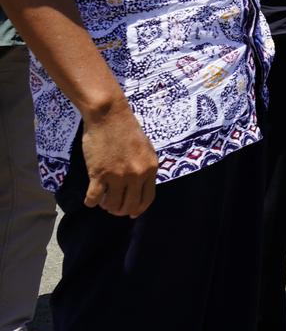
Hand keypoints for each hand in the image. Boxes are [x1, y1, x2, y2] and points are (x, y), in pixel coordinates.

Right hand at [80, 97, 158, 217]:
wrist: (109, 115)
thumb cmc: (126, 129)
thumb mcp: (145, 149)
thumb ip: (144, 168)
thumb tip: (140, 186)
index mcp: (150, 168)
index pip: (147, 199)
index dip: (138, 209)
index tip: (131, 214)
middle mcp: (137, 175)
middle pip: (130, 205)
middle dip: (121, 210)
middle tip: (113, 207)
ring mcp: (118, 176)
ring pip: (112, 205)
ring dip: (106, 206)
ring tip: (102, 200)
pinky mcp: (99, 174)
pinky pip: (94, 199)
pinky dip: (91, 202)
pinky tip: (90, 199)